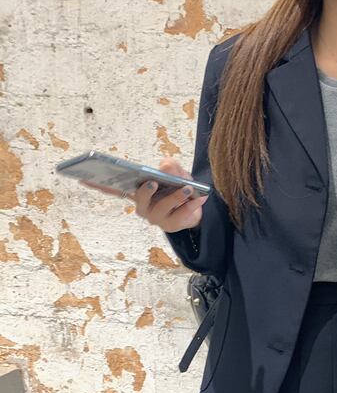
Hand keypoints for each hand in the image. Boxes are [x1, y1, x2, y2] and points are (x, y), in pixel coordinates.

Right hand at [79, 156, 208, 233]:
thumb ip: (171, 166)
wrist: (196, 206)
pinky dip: (191, 206)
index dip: (97, 184)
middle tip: (153, 182)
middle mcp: (142, 206)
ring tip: (187, 188)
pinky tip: (199, 198)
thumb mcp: (176, 171)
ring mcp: (156, 218)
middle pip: (140, 199)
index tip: (82, 177)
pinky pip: (180, 217)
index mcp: (136, 191)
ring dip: (175, 197)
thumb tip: (165, 168)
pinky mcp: (172, 226)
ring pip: (162, 208)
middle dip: (146, 191)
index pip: (114, 189)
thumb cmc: (179, 186)